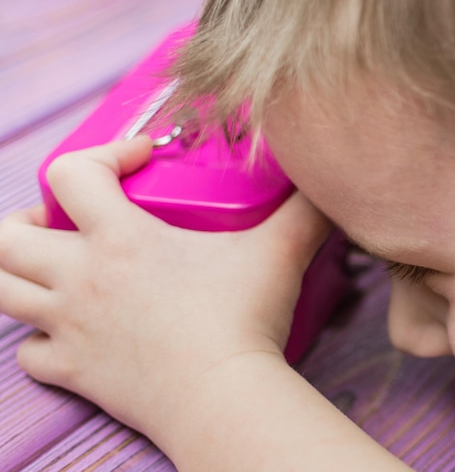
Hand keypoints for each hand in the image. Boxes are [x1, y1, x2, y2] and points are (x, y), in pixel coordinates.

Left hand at [0, 137, 330, 437]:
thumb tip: (324, 184)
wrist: (224, 400)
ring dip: (20, 273)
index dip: (101, 154)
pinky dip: (40, 339)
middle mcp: (81, 278)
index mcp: (119, 239)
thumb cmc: (244, 321)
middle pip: (7, 236)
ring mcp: (70, 327)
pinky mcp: (75, 371)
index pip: (71, 172)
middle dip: (27, 219)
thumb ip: (303, 209)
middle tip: (66, 221)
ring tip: (57, 269)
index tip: (140, 162)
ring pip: (2, 290)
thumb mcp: (278, 251)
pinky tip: (74, 332)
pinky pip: (30, 353)